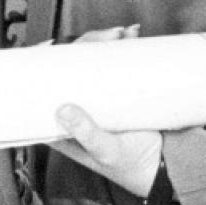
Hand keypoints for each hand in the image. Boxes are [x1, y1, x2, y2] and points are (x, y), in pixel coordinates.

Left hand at [45, 23, 161, 197]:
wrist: (168, 169)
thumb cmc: (131, 166)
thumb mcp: (106, 152)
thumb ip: (87, 134)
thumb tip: (63, 110)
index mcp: (61, 124)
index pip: (40, 90)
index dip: (38, 65)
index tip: (46, 45)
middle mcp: (77, 106)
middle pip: (68, 66)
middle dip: (82, 45)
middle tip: (103, 38)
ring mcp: (99, 96)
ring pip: (92, 60)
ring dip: (104, 42)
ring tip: (121, 35)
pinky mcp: (121, 91)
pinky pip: (117, 63)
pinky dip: (123, 46)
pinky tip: (130, 36)